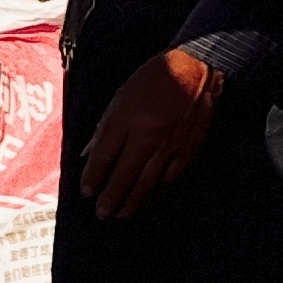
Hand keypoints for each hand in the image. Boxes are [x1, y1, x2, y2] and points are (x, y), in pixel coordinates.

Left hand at [76, 47, 221, 219]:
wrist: (196, 68)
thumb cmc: (153, 79)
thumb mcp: (121, 96)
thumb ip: (105, 127)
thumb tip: (89, 154)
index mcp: (127, 117)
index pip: (104, 155)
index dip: (93, 176)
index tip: (86, 191)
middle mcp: (147, 135)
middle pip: (124, 175)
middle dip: (110, 197)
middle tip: (101, 213)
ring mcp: (169, 145)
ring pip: (147, 183)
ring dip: (132, 202)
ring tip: (120, 214)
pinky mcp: (187, 150)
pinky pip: (169, 179)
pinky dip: (156, 194)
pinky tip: (148, 201)